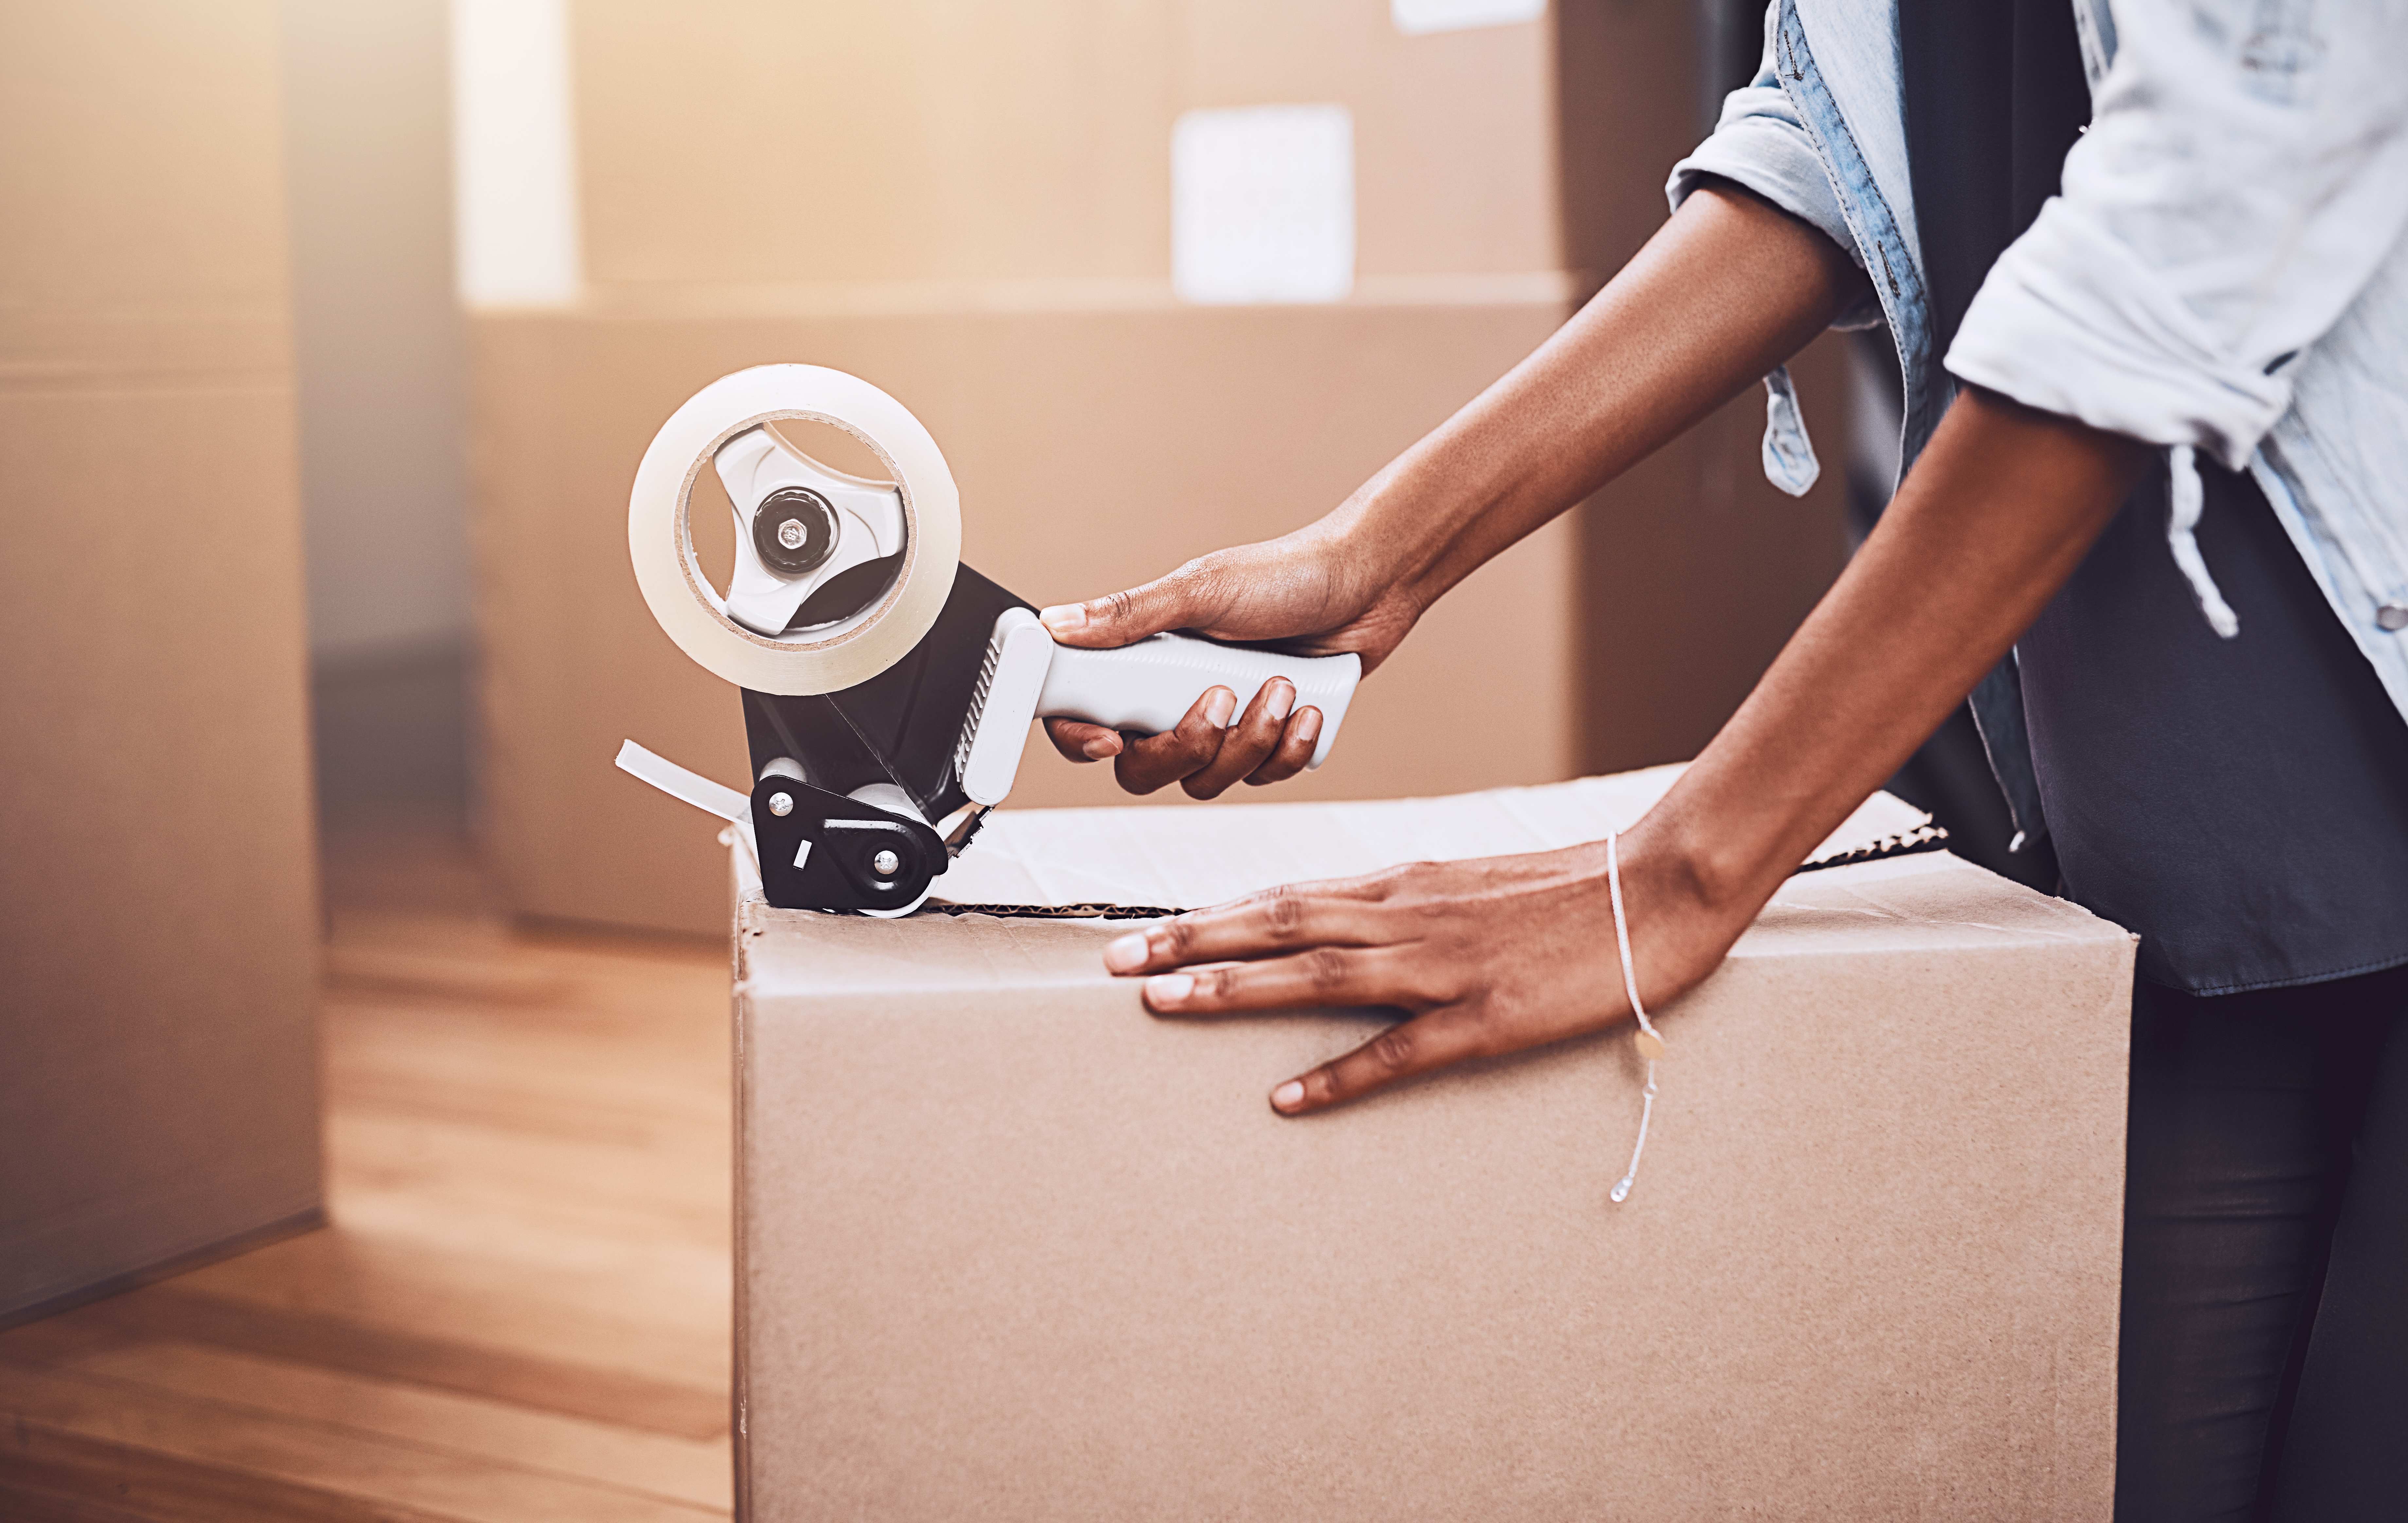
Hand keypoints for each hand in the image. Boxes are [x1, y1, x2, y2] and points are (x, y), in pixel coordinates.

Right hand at [1038, 523, 1420, 797]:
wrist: (1368, 586)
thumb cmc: (1286, 575)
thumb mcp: (1201, 589)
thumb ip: (1128, 614)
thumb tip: (1056, 624)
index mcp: (1145, 660)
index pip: (1083, 716)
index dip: (1083, 740)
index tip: (1112, 739)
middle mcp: (1175, 697)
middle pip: (1142, 768)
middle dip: (1187, 745)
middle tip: (1221, 697)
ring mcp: (1223, 723)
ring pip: (1204, 779)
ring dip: (1249, 740)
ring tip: (1281, 686)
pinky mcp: (1267, 741)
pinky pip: (1260, 778)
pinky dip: (1288, 748)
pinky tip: (1307, 707)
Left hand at [1098, 823, 1750, 1112]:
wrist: (1656, 885)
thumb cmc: (1563, 886)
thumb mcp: (1464, 877)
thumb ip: (1397, 896)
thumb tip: (1333, 910)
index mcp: (1404, 883)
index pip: (1286, 896)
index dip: (1210, 916)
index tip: (1146, 930)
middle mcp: (1408, 917)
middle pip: (1279, 927)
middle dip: (1191, 945)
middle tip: (1115, 963)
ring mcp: (1443, 967)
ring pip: (1318, 975)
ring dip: (1235, 992)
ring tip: (1164, 1005)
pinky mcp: (1486, 1018)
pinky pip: (1398, 1051)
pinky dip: (1339, 1074)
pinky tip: (1286, 1097)